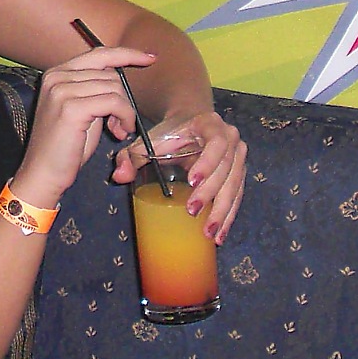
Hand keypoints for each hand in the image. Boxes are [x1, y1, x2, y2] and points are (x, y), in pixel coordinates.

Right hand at [13, 47, 156, 207]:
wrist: (42, 173)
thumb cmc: (65, 146)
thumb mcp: (81, 109)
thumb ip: (94, 88)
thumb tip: (121, 74)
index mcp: (56, 73)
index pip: (98, 54)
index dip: (126, 54)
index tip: (150, 58)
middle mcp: (56, 76)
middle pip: (110, 74)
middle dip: (123, 98)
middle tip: (120, 124)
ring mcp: (62, 90)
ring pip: (114, 88)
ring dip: (125, 111)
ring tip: (117, 130)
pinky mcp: (71, 108)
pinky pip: (114, 102)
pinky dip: (124, 116)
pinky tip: (119, 132)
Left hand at [113, 111, 246, 244]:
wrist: (191, 124)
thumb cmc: (169, 134)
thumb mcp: (149, 140)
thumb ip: (130, 155)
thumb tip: (118, 177)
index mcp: (210, 125)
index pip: (216, 143)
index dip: (207, 162)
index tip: (192, 181)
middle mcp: (231, 138)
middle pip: (226, 168)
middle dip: (210, 193)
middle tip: (192, 212)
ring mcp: (238, 157)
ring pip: (234, 185)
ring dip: (223, 211)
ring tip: (208, 232)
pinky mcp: (239, 173)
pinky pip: (237, 196)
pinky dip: (229, 216)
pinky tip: (219, 234)